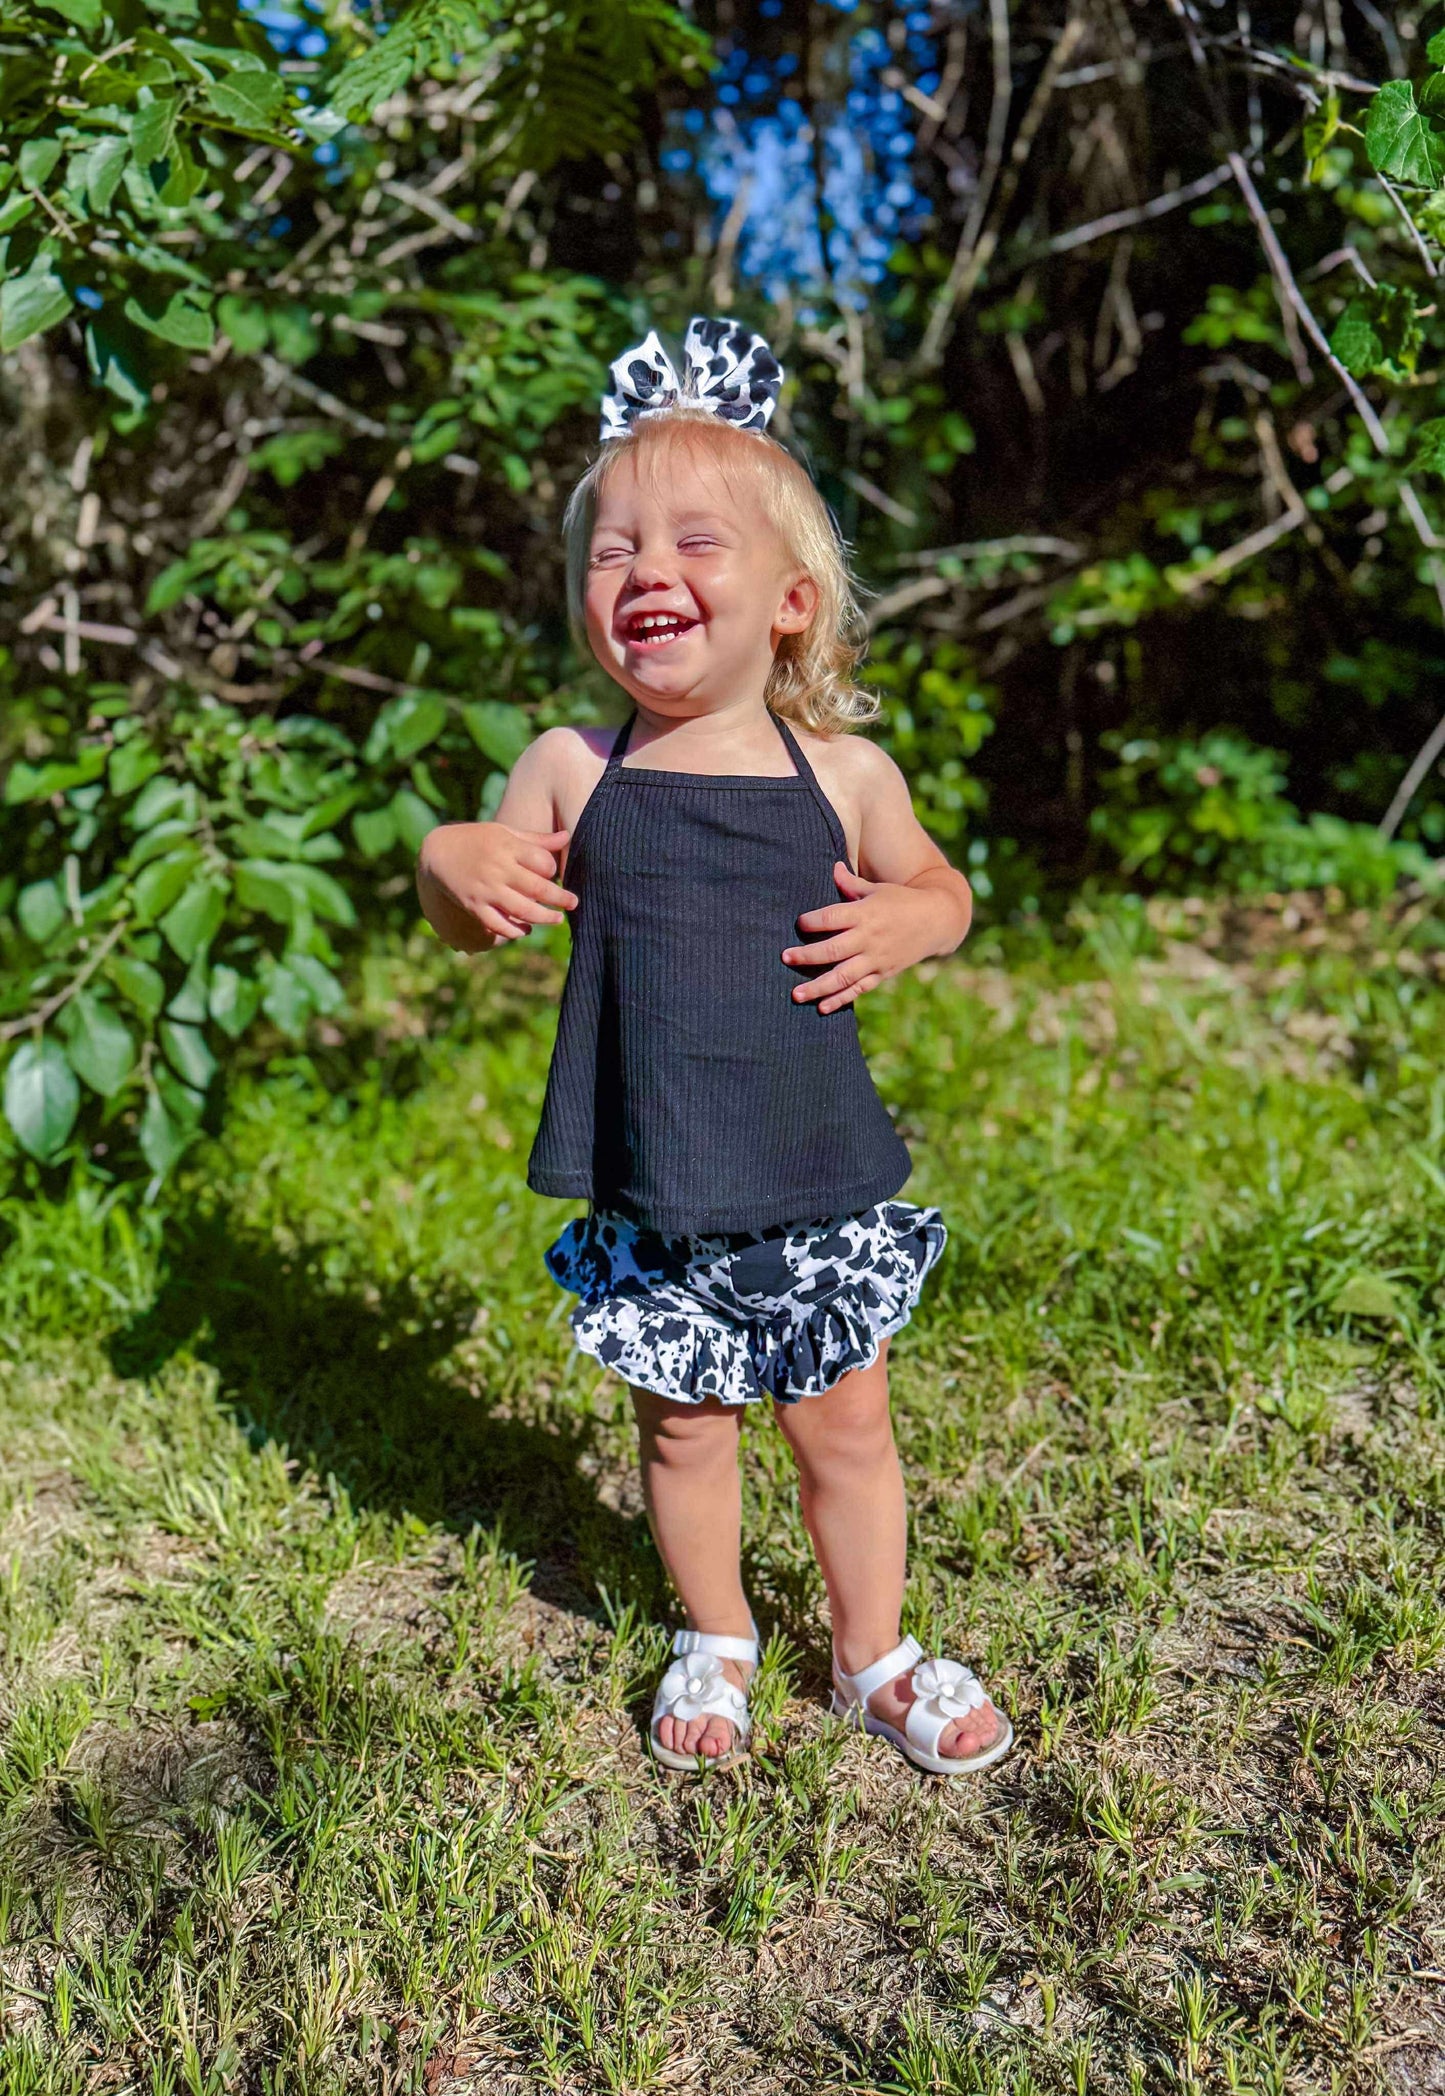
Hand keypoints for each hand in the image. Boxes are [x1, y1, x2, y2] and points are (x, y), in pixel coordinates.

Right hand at [416, 821, 575, 949]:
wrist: (437, 853)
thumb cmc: (478, 840)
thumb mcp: (505, 832)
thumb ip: (536, 839)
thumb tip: (567, 836)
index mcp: (507, 847)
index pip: (542, 861)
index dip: (553, 869)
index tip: (554, 874)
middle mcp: (498, 869)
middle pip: (538, 888)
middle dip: (560, 899)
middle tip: (573, 903)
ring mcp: (486, 890)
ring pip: (522, 910)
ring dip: (543, 918)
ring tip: (557, 920)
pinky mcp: (474, 906)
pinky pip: (499, 925)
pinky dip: (515, 932)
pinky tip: (526, 930)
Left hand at [782, 862, 947, 1013]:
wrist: (937, 920)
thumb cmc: (902, 900)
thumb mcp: (877, 889)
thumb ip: (851, 883)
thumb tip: (833, 867)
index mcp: (865, 913)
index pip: (832, 917)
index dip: (813, 921)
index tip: (799, 924)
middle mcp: (869, 937)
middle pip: (833, 949)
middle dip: (807, 955)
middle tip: (785, 957)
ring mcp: (876, 958)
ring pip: (843, 976)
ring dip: (818, 986)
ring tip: (795, 994)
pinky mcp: (882, 973)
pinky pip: (859, 989)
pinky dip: (841, 1000)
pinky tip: (821, 1008)